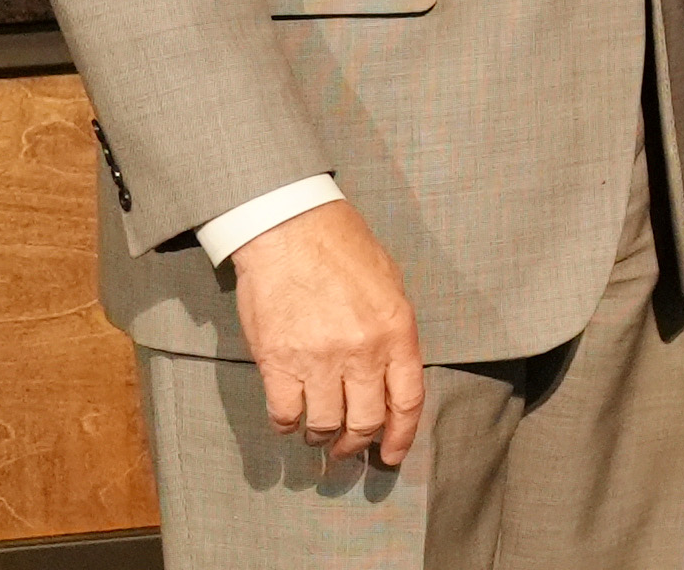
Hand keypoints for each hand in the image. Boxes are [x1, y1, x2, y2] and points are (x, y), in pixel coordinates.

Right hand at [229, 201, 424, 466]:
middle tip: (349, 450)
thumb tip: (392, 373)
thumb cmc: (343, 248)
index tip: (392, 455)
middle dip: (358, 444)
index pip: (406, 400)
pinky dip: (287, 424)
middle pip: (365, 421)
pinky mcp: (278, 362)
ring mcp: (318, 359)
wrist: (290, 228)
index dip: (401, 436)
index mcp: (396, 331)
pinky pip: (284, 412)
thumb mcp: (390, 285)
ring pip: (324, 424)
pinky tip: (289, 418)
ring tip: (318, 435)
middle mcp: (361, 352)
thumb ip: (394, 332)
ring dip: (322, 437)